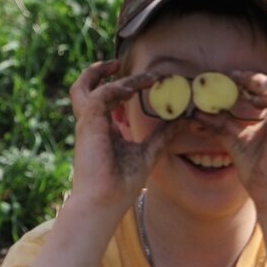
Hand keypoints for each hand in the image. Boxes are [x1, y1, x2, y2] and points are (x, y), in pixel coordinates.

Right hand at [67, 59, 181, 211]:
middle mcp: (91, 124)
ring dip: (104, 73)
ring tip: (125, 68)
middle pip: (84, 89)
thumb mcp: (149, 153)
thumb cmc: (121, 184)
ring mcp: (87, 123)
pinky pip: (100, 94)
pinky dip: (118, 87)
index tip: (147, 81)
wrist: (104, 202)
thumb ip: (162, 135)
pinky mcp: (89, 124)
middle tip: (118, 64)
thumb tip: (182, 119)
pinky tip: (136, 87)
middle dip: (98, 72)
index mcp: (102, 130)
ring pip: (85, 87)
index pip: (106, 101)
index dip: (123, 88)